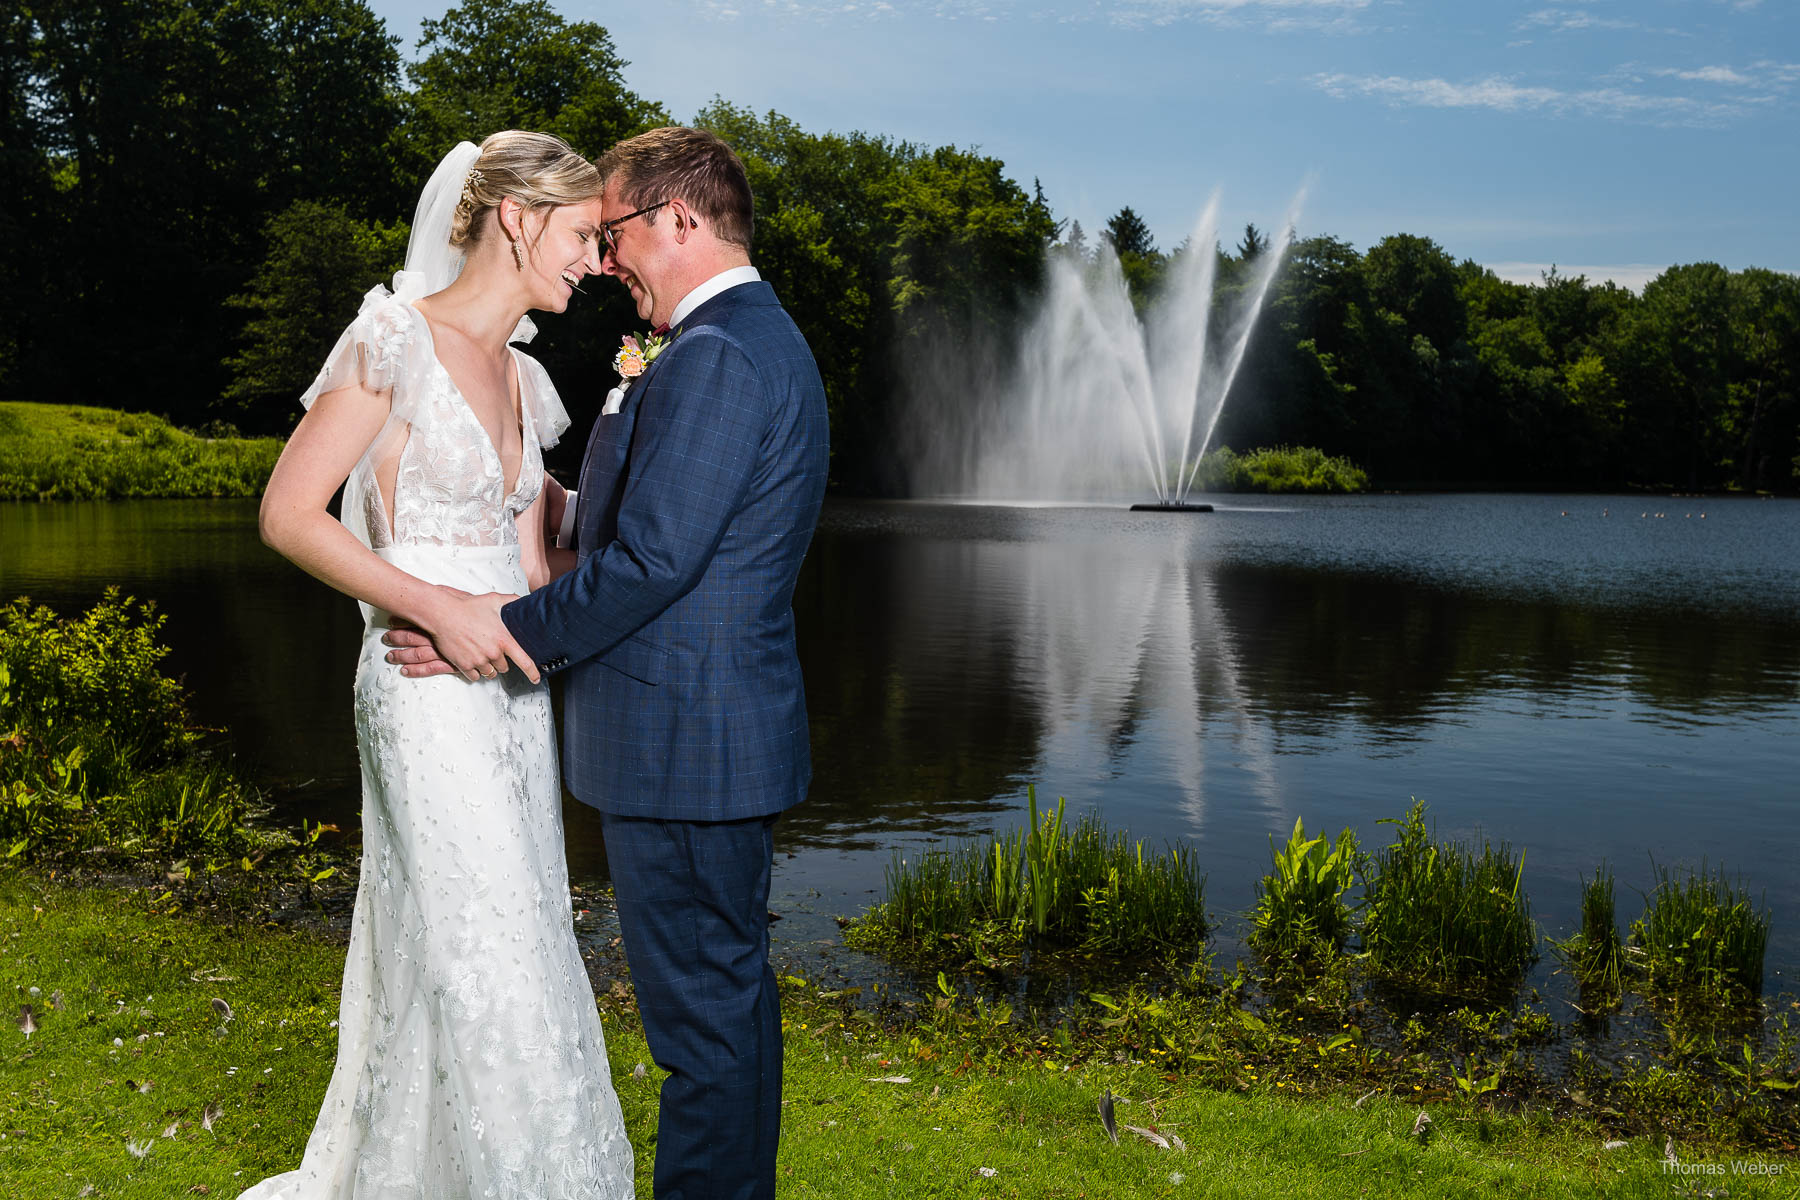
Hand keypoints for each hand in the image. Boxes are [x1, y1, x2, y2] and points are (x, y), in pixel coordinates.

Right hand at [384, 590, 539, 683]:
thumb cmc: (468, 607)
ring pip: (490, 673)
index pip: (524, 661)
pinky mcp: (464, 665)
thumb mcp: (493, 600)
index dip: (532, 672)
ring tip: (481, 654)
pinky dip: (474, 672)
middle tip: (492, 650)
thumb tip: (522, 599)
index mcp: (504, 640)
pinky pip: (474, 677)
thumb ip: (511, 601)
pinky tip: (471, 661)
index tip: (536, 679)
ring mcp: (478, 661)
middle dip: (501, 661)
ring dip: (488, 667)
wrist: (443, 614)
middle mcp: (493, 653)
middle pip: (504, 667)